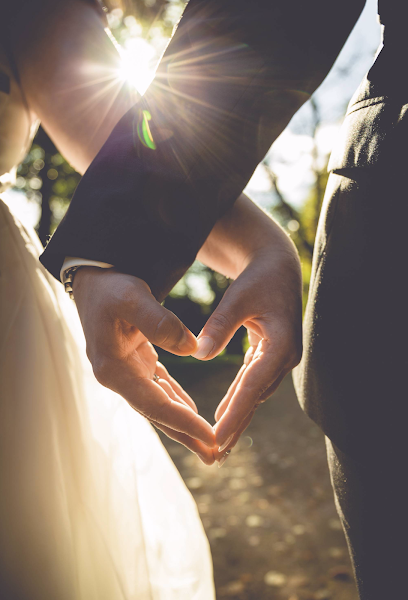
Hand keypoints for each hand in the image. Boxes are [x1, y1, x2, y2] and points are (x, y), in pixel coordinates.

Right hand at [73, 267, 215, 463]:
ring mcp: (126, 371)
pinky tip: (192, 412)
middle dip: (186, 435)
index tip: (210, 435)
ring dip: (184, 423)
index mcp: (113, 369)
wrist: (95, 279)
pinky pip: (159, 387)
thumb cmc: (111, 287)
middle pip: (157, 413)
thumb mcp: (134, 298)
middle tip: (215, 456)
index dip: (182, 422)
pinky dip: (176, 400)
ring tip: (209, 443)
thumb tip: (192, 349)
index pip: (153, 403)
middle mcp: (118, 377)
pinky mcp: (135, 362)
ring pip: (159, 404)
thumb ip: (160, 323)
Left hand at [195, 194, 301, 458]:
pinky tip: (224, 413)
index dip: (235, 412)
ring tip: (218, 443)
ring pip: (255, 394)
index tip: (217, 436)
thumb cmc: (257, 278)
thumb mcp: (237, 298)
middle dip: (237, 425)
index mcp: (281, 344)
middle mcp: (285, 356)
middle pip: (256, 397)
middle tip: (216, 454)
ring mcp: (280, 357)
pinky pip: (253, 382)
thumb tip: (198, 353)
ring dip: (238, 417)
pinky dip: (239, 399)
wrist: (276, 266)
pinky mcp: (271, 354)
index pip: (254, 385)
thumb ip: (219, 325)